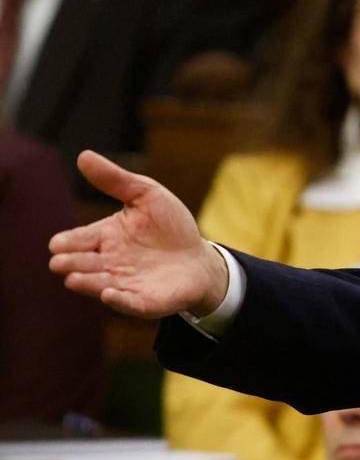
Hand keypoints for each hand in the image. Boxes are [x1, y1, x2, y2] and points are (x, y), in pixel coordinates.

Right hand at [49, 151, 228, 318]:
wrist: (200, 258)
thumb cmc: (170, 226)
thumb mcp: (147, 195)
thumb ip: (116, 180)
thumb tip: (83, 155)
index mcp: (105, 237)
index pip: (78, 240)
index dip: (67, 242)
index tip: (58, 244)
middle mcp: (109, 263)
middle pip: (82, 264)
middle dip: (70, 263)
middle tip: (60, 262)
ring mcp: (125, 283)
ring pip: (99, 284)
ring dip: (87, 283)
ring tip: (74, 279)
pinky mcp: (145, 301)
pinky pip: (129, 304)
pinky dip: (119, 301)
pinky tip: (110, 294)